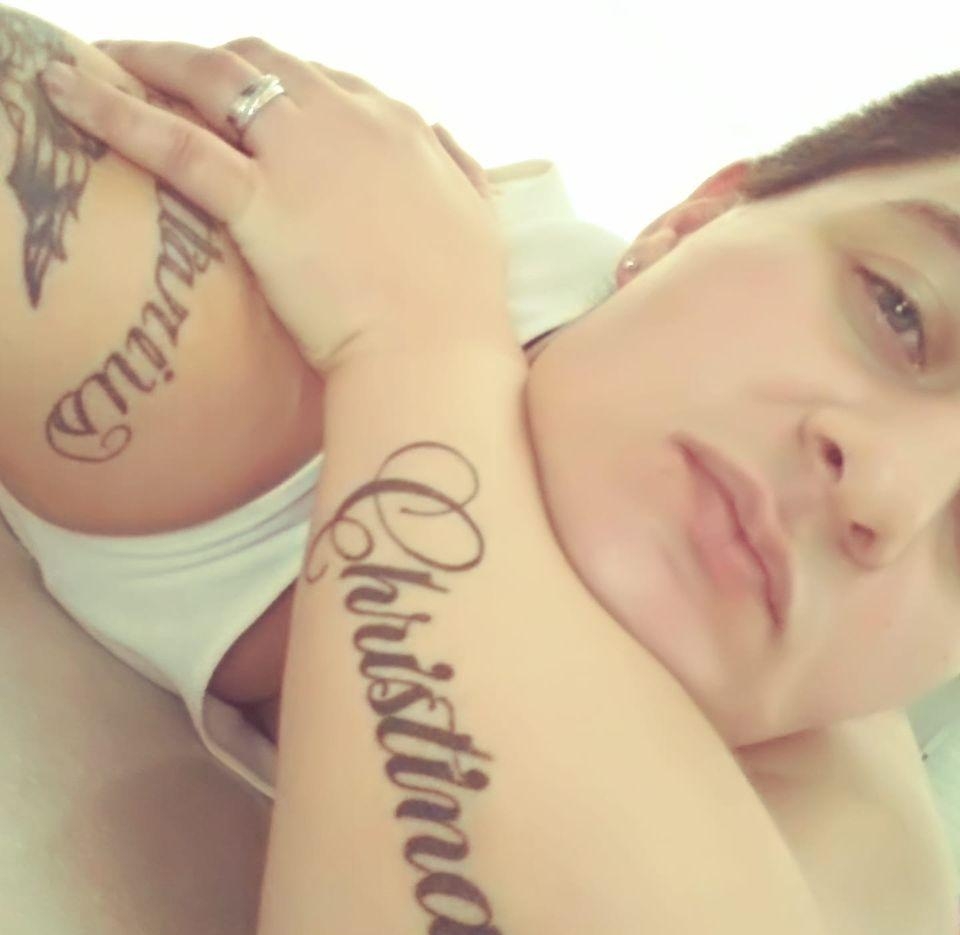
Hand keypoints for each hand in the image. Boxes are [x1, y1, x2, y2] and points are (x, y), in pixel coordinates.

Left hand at [41, 37, 508, 375]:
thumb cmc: (463, 303)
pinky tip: (72, 96)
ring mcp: (302, 156)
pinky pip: (175, 143)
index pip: (325, 80)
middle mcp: (349, 121)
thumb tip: (441, 139)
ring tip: (111, 61)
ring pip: (215, 77)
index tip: (249, 101)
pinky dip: (115, 111)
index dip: (279, 84)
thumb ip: (459, 169)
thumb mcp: (479, 219)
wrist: (438, 353)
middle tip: (171, 75)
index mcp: (399, 126)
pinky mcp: (260, 202)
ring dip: (156, 60)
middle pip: (264, 63)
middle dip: (212, 61)